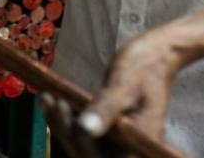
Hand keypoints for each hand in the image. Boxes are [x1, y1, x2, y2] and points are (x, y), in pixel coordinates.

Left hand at [42, 28, 185, 157]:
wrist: (156, 56)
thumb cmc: (145, 67)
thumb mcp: (125, 85)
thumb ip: (106, 109)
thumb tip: (85, 129)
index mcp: (141, 144)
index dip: (83, 144)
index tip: (64, 110)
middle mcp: (129, 149)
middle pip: (91, 155)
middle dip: (67, 130)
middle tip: (51, 100)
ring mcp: (118, 143)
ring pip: (84, 145)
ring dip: (63, 124)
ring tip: (47, 98)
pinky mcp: (108, 133)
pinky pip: (84, 133)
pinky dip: (66, 119)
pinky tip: (50, 100)